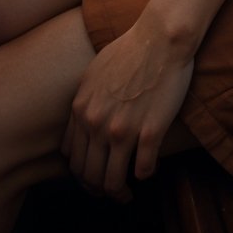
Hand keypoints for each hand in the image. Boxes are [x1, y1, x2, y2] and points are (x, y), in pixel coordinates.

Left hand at [61, 24, 193, 200]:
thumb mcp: (92, 75)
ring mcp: (122, 131)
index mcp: (80, 111)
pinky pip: (143, 170)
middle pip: (88, 176)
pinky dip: (144, 175)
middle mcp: (96, 125)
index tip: (93, 174)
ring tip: (126, 193)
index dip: (81, 173)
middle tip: (109, 191)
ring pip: (112, 182)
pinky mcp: (150, 133)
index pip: (72, 159)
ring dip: (118, 193)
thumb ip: (83, 104)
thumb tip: (79, 126)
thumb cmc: (129, 50)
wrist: (160, 38)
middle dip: (97, 190)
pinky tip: (148, 168)